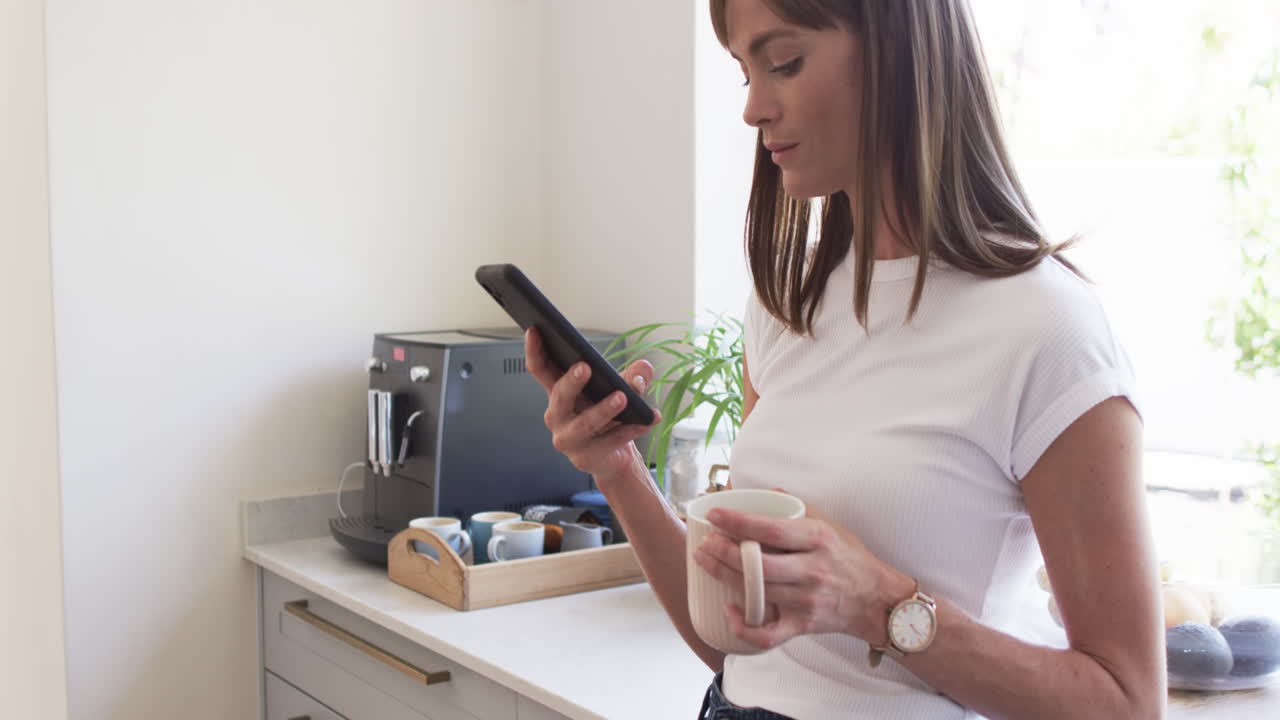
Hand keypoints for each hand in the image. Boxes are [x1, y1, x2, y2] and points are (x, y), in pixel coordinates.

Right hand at [524, 327, 661, 480]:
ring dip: (604, 409)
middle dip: (572, 382)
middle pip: (560, 396)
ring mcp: (569, 439)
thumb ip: (634, 376)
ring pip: (585, 423)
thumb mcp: (621, 389)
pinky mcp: (586, 458)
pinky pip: (610, 441)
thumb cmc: (610, 417)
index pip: (541, 369)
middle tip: (585, 367)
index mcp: (558, 393)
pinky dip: (631, 429)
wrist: (613, 458)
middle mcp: (557, 416)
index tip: (535, 329)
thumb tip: (644, 368)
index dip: (535, 350)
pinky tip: (648, 419)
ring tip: (622, 396)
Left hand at [692, 494, 909, 650]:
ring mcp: (807, 601)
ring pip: (758, 594)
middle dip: (725, 553)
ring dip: (725, 577)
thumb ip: (796, 505)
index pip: (772, 530)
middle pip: (760, 566)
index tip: (715, 514)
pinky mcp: (804, 625)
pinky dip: (744, 626)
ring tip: (705, 561)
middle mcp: (812, 570)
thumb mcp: (829, 523)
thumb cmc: (849, 557)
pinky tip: (729, 610)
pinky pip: (769, 634)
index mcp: (817, 540)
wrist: (877, 599)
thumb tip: (762, 491)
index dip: (740, 522)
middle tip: (705, 542)